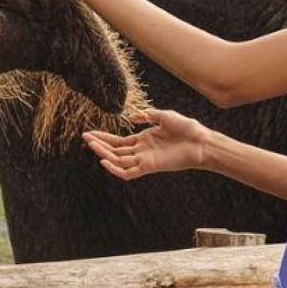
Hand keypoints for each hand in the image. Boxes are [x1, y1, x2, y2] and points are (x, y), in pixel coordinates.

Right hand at [81, 108, 211, 181]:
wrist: (201, 141)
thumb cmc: (187, 129)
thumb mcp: (164, 116)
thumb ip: (148, 115)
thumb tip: (133, 116)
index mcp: (144, 140)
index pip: (118, 141)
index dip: (104, 138)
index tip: (90, 133)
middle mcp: (142, 151)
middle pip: (115, 150)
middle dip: (99, 144)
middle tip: (85, 138)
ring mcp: (145, 160)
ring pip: (118, 160)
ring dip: (104, 153)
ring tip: (92, 145)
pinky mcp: (150, 167)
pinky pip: (129, 172)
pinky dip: (116, 169)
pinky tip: (105, 161)